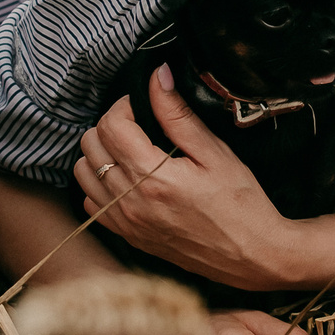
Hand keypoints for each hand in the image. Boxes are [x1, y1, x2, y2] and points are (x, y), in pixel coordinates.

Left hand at [75, 65, 294, 288]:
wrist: (252, 256)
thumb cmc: (242, 205)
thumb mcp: (215, 153)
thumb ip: (179, 115)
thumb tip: (158, 77)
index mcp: (152, 177)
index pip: (111, 126)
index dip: (124, 106)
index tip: (143, 105)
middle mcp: (130, 202)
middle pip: (90, 146)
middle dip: (111, 126)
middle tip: (139, 124)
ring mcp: (125, 222)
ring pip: (82, 174)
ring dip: (100, 154)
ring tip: (131, 150)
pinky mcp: (128, 237)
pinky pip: (91, 204)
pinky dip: (100, 185)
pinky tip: (128, 179)